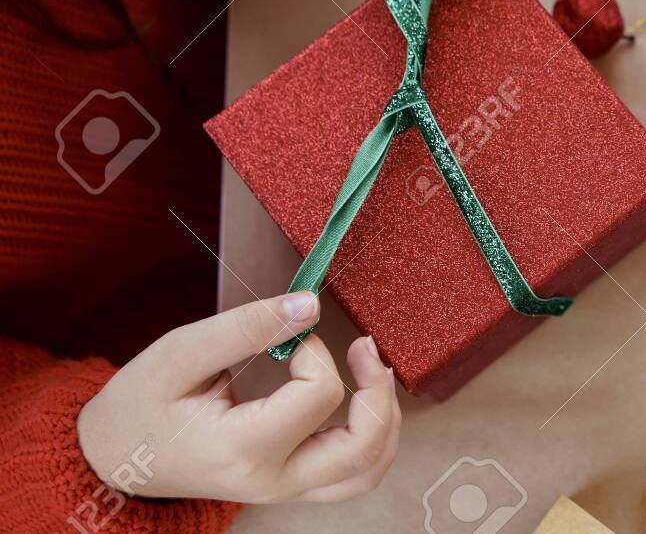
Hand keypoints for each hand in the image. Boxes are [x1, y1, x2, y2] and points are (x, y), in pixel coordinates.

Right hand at [77, 293, 400, 502]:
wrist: (111, 458)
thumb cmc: (139, 404)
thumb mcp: (179, 354)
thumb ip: (246, 328)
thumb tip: (308, 304)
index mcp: (243, 450)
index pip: (319, 398)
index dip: (316, 353)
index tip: (289, 336)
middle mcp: (272, 482)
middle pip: (363, 450)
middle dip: (379, 393)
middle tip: (364, 347)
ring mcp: (284, 491)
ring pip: (367, 471)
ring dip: (385, 421)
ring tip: (374, 373)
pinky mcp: (290, 486)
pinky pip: (352, 475)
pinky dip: (372, 439)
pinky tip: (364, 402)